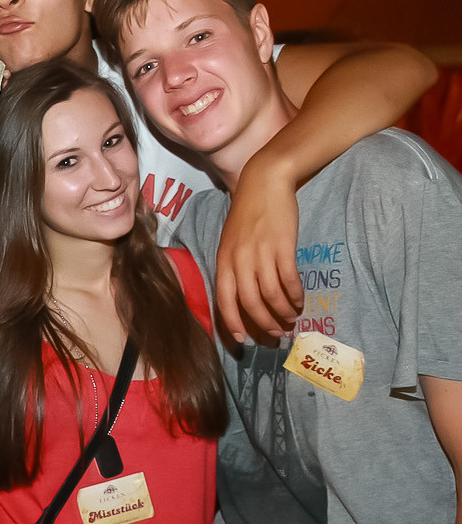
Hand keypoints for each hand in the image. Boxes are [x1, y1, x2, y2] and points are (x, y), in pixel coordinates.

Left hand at [214, 152, 303, 342]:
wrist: (264, 182)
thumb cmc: (247, 214)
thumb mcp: (231, 242)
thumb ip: (233, 267)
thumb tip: (240, 296)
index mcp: (223, 261)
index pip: (224, 301)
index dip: (233, 323)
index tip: (243, 340)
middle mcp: (239, 260)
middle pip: (250, 304)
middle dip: (263, 324)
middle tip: (276, 334)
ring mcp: (261, 253)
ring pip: (271, 295)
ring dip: (282, 312)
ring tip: (291, 319)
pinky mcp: (283, 246)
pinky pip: (288, 280)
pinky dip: (295, 295)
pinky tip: (300, 301)